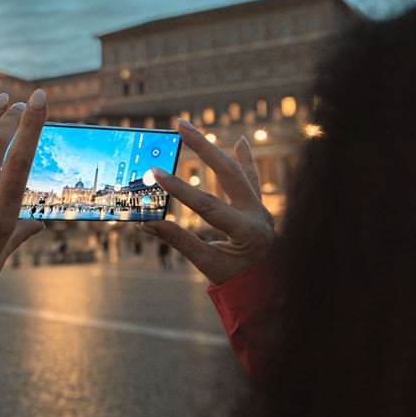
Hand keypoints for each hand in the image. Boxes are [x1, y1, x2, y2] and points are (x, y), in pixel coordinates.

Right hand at [140, 119, 274, 285]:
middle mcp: (259, 214)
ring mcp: (261, 208)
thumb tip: (146, 223)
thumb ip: (179, 241)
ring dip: (216, 149)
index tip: (155, 173)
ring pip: (238, 171)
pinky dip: (245, 160)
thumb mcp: (207, 264)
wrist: (269, 291)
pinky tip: (242, 142)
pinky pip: (251, 179)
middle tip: (181, 126)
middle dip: (202, 147)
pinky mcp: (259, 207)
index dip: (180, 189)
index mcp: (248, 232)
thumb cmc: (237, 281)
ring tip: (197, 130)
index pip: (208, 205)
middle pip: (228, 173)